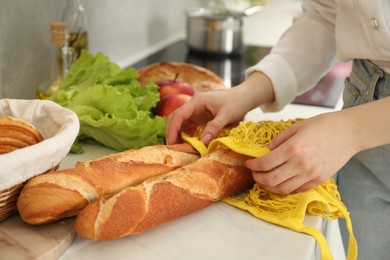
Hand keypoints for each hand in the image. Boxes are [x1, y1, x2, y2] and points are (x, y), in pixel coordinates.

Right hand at [166, 71, 274, 144]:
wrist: (245, 96)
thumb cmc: (237, 102)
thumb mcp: (227, 115)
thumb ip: (214, 127)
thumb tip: (202, 142)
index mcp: (197, 101)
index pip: (179, 115)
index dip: (173, 130)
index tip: (171, 143)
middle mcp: (193, 105)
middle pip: (175, 118)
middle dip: (172, 133)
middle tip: (172, 149)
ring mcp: (196, 111)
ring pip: (180, 123)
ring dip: (177, 134)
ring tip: (178, 149)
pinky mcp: (200, 117)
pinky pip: (188, 126)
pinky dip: (185, 135)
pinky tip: (186, 145)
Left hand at [245, 111, 359, 193]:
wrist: (349, 133)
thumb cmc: (323, 125)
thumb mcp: (297, 127)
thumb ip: (280, 140)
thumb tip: (267, 151)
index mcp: (293, 148)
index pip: (265, 163)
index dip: (253, 166)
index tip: (248, 163)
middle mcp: (300, 164)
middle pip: (271, 180)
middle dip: (258, 178)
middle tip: (254, 174)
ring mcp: (310, 175)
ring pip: (283, 189)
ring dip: (269, 187)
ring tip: (265, 180)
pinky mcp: (319, 180)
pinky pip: (298, 190)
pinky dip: (286, 188)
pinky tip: (281, 182)